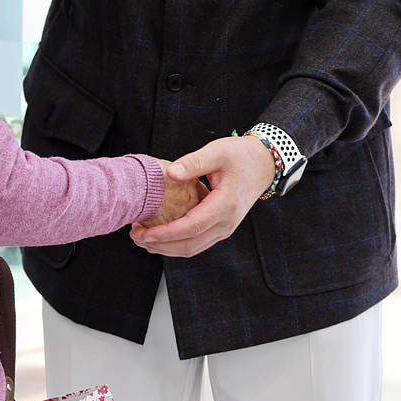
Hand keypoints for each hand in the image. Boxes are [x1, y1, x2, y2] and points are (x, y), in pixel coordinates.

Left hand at [130, 136, 278, 258]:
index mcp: (225, 206)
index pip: (191, 228)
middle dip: (159, 245)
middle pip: (189, 245)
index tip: (144, 233)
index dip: (165, 234)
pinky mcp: (222, 228)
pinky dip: (177, 244)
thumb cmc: (242, 155)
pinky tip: (160, 236)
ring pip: (193, 249)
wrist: (264, 164)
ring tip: (142, 239)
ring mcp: (225, 228)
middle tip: (135, 237)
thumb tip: (170, 173)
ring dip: (166, 248)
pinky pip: (197, 243)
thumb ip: (193, 162)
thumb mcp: (218, 151)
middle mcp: (226, 223)